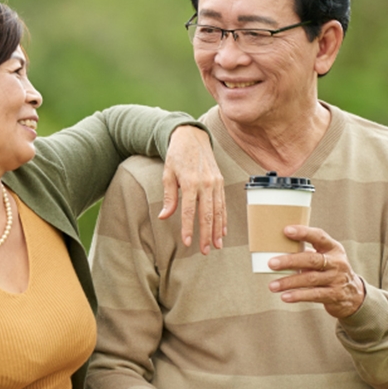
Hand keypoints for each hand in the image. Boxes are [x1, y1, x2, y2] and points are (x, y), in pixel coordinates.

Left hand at [161, 125, 225, 253]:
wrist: (192, 137)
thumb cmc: (177, 156)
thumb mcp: (168, 174)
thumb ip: (169, 196)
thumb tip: (164, 216)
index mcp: (191, 182)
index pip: (190, 210)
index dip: (189, 228)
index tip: (188, 243)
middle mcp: (206, 183)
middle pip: (207, 214)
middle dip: (206, 234)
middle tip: (206, 251)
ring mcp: (216, 183)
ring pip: (218, 211)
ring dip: (218, 230)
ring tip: (217, 245)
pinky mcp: (221, 182)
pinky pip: (223, 203)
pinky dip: (224, 218)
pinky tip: (223, 230)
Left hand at [267, 225, 365, 318]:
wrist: (353, 294)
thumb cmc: (331, 271)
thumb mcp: (326, 258)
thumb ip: (308, 253)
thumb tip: (277, 249)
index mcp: (333, 248)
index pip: (319, 236)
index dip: (304, 233)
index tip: (286, 230)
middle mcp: (337, 262)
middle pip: (312, 260)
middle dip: (290, 261)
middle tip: (272, 263)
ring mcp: (336, 279)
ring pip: (310, 279)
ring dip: (289, 282)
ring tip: (272, 285)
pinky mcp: (334, 295)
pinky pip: (314, 295)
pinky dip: (298, 296)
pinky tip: (285, 296)